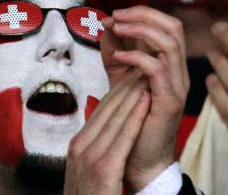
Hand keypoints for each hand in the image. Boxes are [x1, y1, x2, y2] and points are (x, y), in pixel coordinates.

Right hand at [64, 70, 150, 194]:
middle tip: (143, 60)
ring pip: (115, 114)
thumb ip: (96, 145)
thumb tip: (110, 127)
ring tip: (148, 71)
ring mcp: (89, 155)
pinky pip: (122, 135)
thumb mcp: (88, 166)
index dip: (120, 88)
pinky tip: (145, 98)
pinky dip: (135, 114)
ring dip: (133, 91)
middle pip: (108, 106)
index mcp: (79, 143)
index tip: (134, 72)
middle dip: (127, 83)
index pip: (102, 109)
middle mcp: (81, 145)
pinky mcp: (102, 167)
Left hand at [102, 5, 189, 191]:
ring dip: (140, 29)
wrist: (140, 158)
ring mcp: (177, 85)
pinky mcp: (169, 101)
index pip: (166, 25)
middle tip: (116, 16)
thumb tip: (107, 26)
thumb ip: (116, 52)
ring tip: (116, 28)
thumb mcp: (120, 78)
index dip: (141, 13)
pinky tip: (118, 56)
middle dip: (143, 14)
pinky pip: (158, 69)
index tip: (113, 15)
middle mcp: (179, 71)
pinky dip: (136, 56)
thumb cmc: (132, 119)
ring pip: (170, 42)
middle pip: (173, 26)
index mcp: (171, 64)